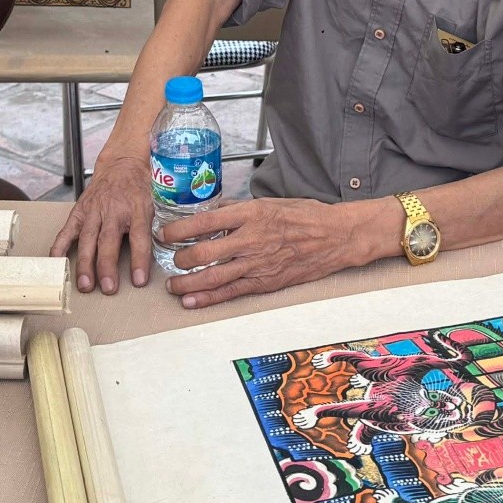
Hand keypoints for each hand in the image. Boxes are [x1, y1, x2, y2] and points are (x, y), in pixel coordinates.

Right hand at [49, 147, 154, 293]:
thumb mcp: (157, 202)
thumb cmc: (141, 187)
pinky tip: (57, 262)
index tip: (139, 281)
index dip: (139, 260)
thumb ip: (159, 226)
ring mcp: (94, 210)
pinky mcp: (80, 211)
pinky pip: (67, 230)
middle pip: (109, 241)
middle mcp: (114, 210)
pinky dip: (60, 246)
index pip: (139, 237)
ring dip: (85, 263)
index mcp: (138, 208)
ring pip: (88, 239)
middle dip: (107, 267)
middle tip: (108, 288)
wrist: (123, 163)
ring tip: (85, 285)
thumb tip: (169, 251)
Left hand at [161, 197, 371, 308]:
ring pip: (212, 276)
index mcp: (250, 213)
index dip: (178, 229)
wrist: (336, 237)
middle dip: (179, 258)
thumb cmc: (305, 216)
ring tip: (172, 285)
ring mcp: (257, 263)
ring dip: (186, 282)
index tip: (166, 233)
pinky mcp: (265, 282)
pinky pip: (231, 292)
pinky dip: (207, 298)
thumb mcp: (270, 201)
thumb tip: (213, 210)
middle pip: (202, 252)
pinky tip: (190, 301)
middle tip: (170, 258)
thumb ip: (239, 208)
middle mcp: (251, 238)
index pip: (204, 221)